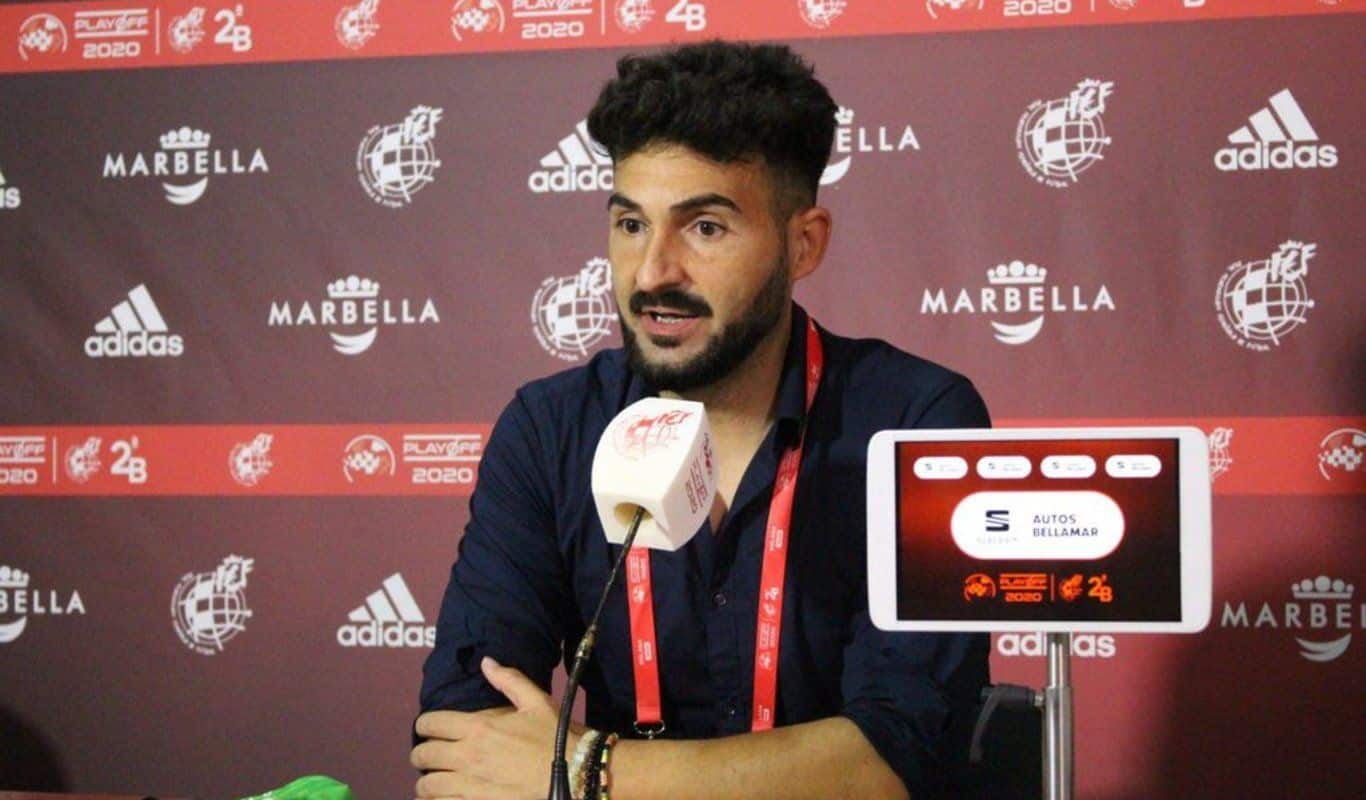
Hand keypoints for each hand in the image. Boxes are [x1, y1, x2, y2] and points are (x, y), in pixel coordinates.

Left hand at [411, 657, 578, 799]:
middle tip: (428, 755)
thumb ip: (508, 680)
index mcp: (478, 727)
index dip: (425, 725)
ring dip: (426, 782)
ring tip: (433, 781)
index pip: (431, 723)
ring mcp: (470, 786)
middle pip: (423, 755)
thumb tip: (486, 662)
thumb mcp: (535, 701)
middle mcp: (468, 756)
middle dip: (421, 753)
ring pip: (428, 785)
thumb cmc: (555, 735)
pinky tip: (442, 798)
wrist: (576, 773)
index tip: (428, 728)